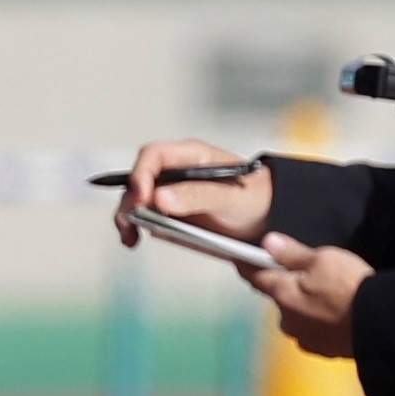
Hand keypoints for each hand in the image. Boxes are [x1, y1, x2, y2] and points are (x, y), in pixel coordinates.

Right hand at [119, 139, 272, 245]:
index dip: (141, 174)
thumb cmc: (254, 200)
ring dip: (128, 217)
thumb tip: (160, 198)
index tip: (142, 199)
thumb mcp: (230, 197)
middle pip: (138, 179)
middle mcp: (175, 171)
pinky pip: (143, 215)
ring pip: (135, 199)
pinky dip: (135, 227)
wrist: (266, 219)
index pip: (154, 156)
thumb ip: (197, 196)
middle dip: (130, 202)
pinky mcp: (167, 211)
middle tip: (132, 224)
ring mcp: (169, 191)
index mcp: (191, 156)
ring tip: (131, 238)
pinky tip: (134, 239)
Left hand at [254, 235, 372, 357]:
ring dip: (304, 307)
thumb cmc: (349, 286)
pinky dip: (320, 323)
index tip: (241, 258)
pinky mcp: (322, 351)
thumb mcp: (323, 259)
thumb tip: (266, 242)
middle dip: (287, 288)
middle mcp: (285, 320)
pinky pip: (314, 331)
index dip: (248, 265)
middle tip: (307, 276)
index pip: (254, 276)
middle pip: (279, 298)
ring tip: (328, 297)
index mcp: (281, 294)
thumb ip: (292, 253)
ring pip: (296, 317)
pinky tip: (337, 316)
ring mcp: (303, 338)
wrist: (382, 324)